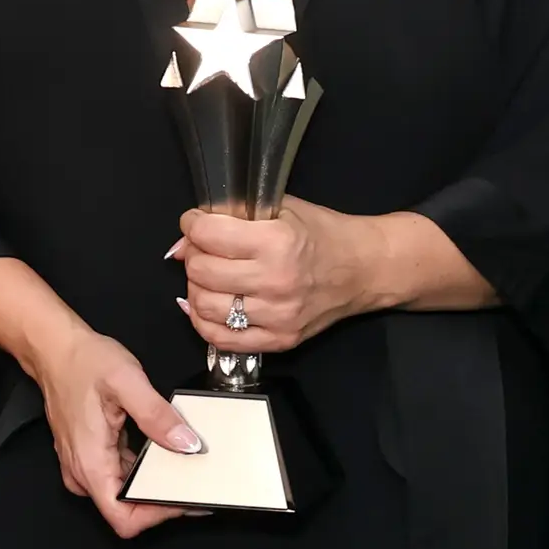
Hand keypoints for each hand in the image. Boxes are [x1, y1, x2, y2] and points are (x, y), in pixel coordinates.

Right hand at [25, 322, 206, 539]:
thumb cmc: (83, 363)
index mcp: (90, 463)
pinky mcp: (92, 455)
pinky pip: (122, 474)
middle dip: (163, 501)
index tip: (185, 500)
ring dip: (156, 485)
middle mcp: (84, 472)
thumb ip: (158, 416)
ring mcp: (86, 465)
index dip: (156, 515)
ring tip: (189, 469)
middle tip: (198, 483)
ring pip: (125, 493)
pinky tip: (167, 453)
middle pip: (127, 509)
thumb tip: (187, 444)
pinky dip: (146, 470)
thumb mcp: (127, 382)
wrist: (55, 349)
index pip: (123, 518)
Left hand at [178, 198, 379, 355]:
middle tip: (207, 250)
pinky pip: (220, 338)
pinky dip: (205, 321)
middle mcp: (276, 281)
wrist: (366, 269)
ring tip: (213, 278)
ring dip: (198, 288)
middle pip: (200, 271)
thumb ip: (232, 217)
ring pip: (203, 305)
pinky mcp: (280, 339)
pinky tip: (212, 306)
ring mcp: (278, 315)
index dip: (193, 223)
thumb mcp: (282, 209)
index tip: (197, 223)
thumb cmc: (324, 235)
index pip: (207, 234)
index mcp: (278, 242)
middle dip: (195, 255)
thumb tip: (182, 243)